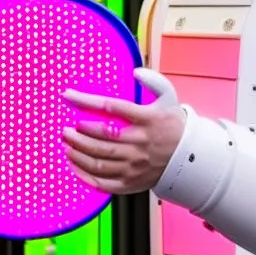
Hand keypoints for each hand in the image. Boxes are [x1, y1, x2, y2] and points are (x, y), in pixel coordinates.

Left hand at [62, 69, 185, 195]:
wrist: (190, 158)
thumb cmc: (173, 125)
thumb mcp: (169, 98)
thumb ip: (153, 81)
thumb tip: (136, 72)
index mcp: (147, 120)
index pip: (111, 106)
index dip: (86, 100)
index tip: (68, 96)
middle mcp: (140, 143)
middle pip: (101, 137)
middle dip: (78, 133)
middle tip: (65, 129)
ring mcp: (135, 165)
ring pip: (99, 160)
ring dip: (78, 152)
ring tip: (67, 144)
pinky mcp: (131, 182)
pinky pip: (103, 182)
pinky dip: (85, 174)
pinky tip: (74, 165)